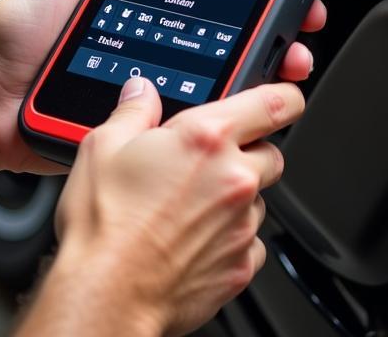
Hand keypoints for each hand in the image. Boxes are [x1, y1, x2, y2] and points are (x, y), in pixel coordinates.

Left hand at [0, 0, 326, 185]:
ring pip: (229, 70)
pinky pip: (200, 109)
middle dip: (279, 17)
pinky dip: (232, 103)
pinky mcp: (152, 113)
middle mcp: (164, 31)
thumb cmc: (24, 25)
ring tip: (287, 53)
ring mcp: (162, 72)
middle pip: (236, 24)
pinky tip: (251, 93)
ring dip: (268, 61)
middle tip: (301, 12)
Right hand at [20, 79, 303, 336]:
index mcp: (207, 138)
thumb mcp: (102, 147)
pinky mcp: (241, 265)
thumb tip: (141, 92)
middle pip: (271, 152)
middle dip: (248, 152)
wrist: (106, 295)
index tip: (283, 97)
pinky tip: (196, 238)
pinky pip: (252, 241)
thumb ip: (133, 110)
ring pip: (259, 198)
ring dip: (237, 197)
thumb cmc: (105, 226)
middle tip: (209, 162)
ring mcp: (242, 224)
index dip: (285, 95)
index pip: (276, 103)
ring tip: (192, 206)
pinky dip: (232, 238)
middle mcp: (234, 178)